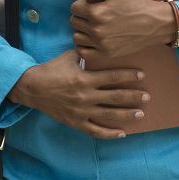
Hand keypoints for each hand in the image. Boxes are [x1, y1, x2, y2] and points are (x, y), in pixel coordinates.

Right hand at [7, 49, 147, 137]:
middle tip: (147, 97)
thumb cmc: (51, 69)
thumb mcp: (69, 57)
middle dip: (133, 97)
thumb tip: (100, 46)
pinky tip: (122, 133)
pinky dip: (109, 133)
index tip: (142, 75)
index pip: (112, 77)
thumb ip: (86, 54)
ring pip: (108, 115)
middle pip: (114, 97)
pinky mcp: (75, 122)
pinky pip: (95, 130)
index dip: (129, 76)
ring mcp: (80, 111)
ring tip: (140, 114)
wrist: (31, 88)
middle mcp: (85, 96)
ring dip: (126, 114)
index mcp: (84, 78)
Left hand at [69, 0, 173, 58]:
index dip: (82, 4)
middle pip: (74, 22)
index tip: (92, 4)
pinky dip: (84, 46)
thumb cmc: (138, 4)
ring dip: (82, 31)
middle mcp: (97, 29)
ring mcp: (101, 43)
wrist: (156, 23)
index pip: (74, 8)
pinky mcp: (107, 53)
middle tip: (95, 15)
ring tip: (94, 26)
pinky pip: (83, 52)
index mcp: (97, 12)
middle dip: (82, 16)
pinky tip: (93, 39)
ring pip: (77, 37)